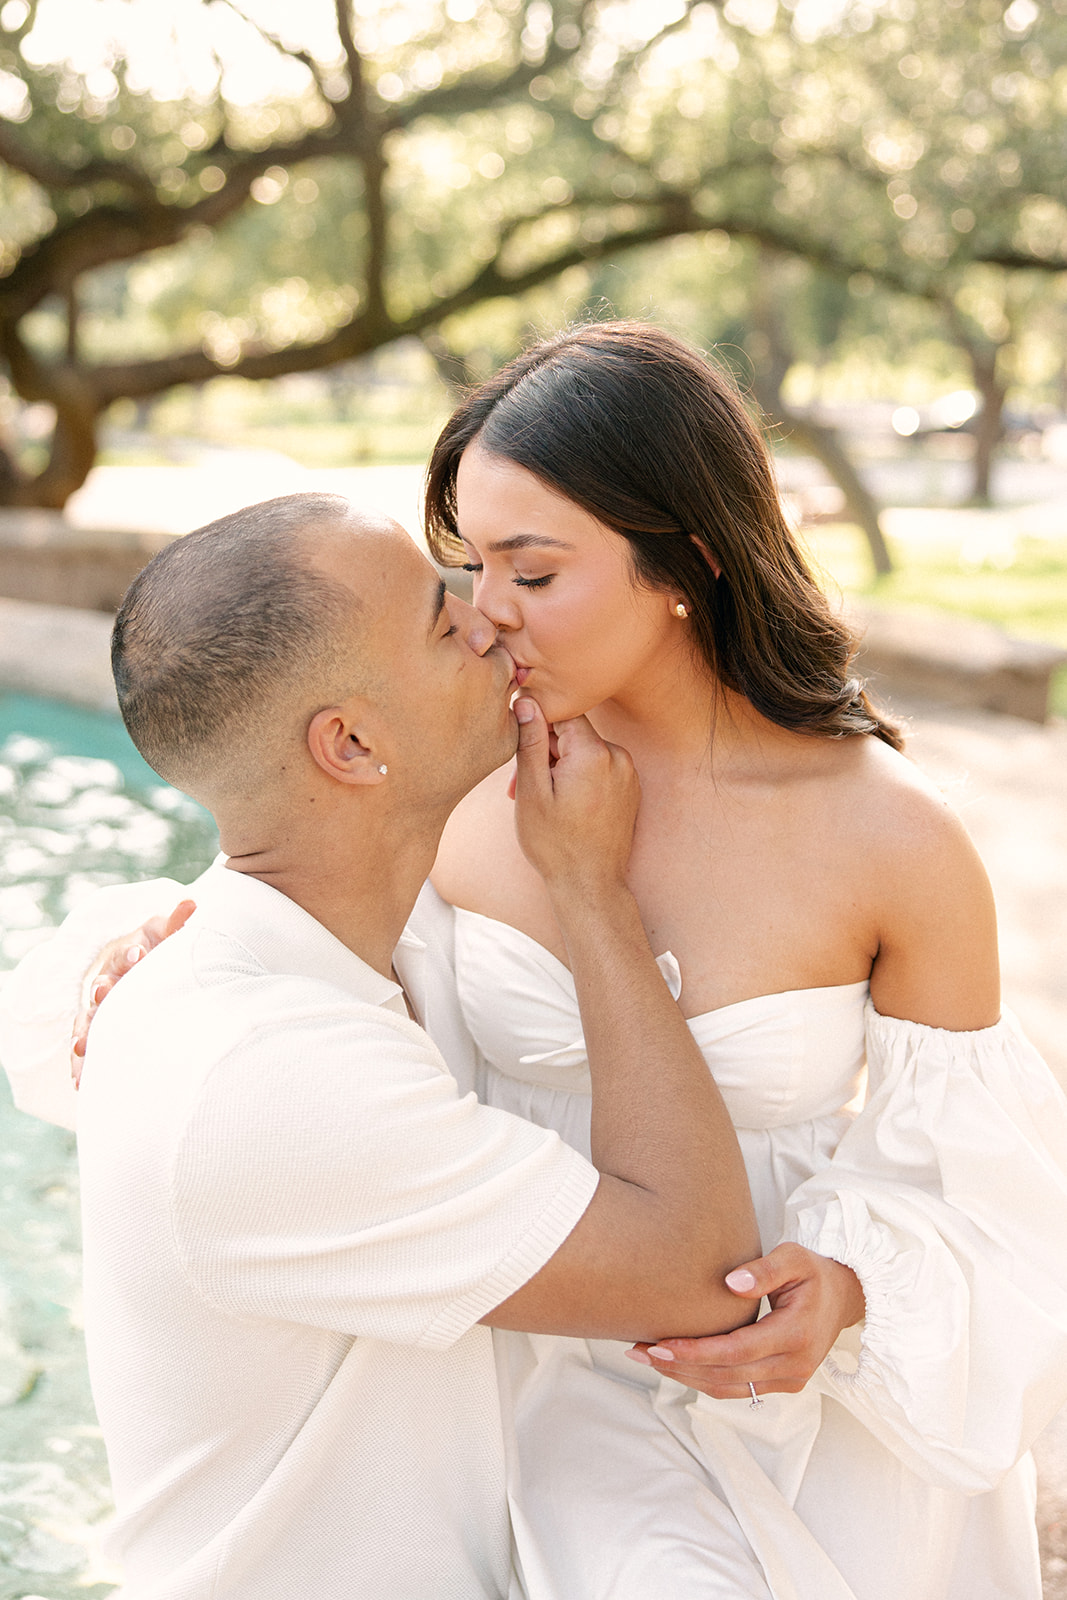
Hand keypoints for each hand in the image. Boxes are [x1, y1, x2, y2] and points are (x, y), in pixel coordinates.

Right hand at [71, 899, 195, 1085]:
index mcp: (130, 957)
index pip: (127, 954)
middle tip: (104, 994)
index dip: (132, 954)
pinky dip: (83, 1062)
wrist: (160, 981)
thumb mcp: (173, 943)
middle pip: (103, 985)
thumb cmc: (167, 959)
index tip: (139, 954)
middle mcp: (111, 981)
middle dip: (104, 990)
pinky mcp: (99, 1034)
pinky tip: (80, 1080)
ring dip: (86, 1031)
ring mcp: (103, 1009)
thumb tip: (191, 903)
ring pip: (89, 1019)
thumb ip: (177, 927)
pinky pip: (87, 1047)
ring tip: (83, 1046)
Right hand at [510, 698, 639, 893]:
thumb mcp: (533, 791)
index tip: (521, 749)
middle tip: (521, 786)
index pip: (562, 713)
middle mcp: (618, 757)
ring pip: (583, 752)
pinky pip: (598, 769)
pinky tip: (563, 806)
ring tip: (542, 800)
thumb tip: (527, 700)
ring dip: (559, 767)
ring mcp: (628, 773)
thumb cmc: (555, 844)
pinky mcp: (629, 788)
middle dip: (545, 752)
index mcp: (594, 753)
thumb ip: (529, 741)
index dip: (536, 726)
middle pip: (573, 734)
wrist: (590, 885)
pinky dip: (578, 779)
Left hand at [626, 1241, 865, 1398]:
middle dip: (679, 1367)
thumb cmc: (813, 1272)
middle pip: (726, 1375)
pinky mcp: (782, 1384)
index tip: (660, 1344)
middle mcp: (794, 1365)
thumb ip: (764, 1270)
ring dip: (686, 1377)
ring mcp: (790, 1379)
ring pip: (728, 1388)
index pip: (736, 1351)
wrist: (844, 1297)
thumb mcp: (794, 1258)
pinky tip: (677, 1366)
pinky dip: (704, 1379)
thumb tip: (730, 1283)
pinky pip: (738, 1389)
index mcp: (796, 1334)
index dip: (696, 1352)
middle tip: (639, 1352)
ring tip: (648, 1359)